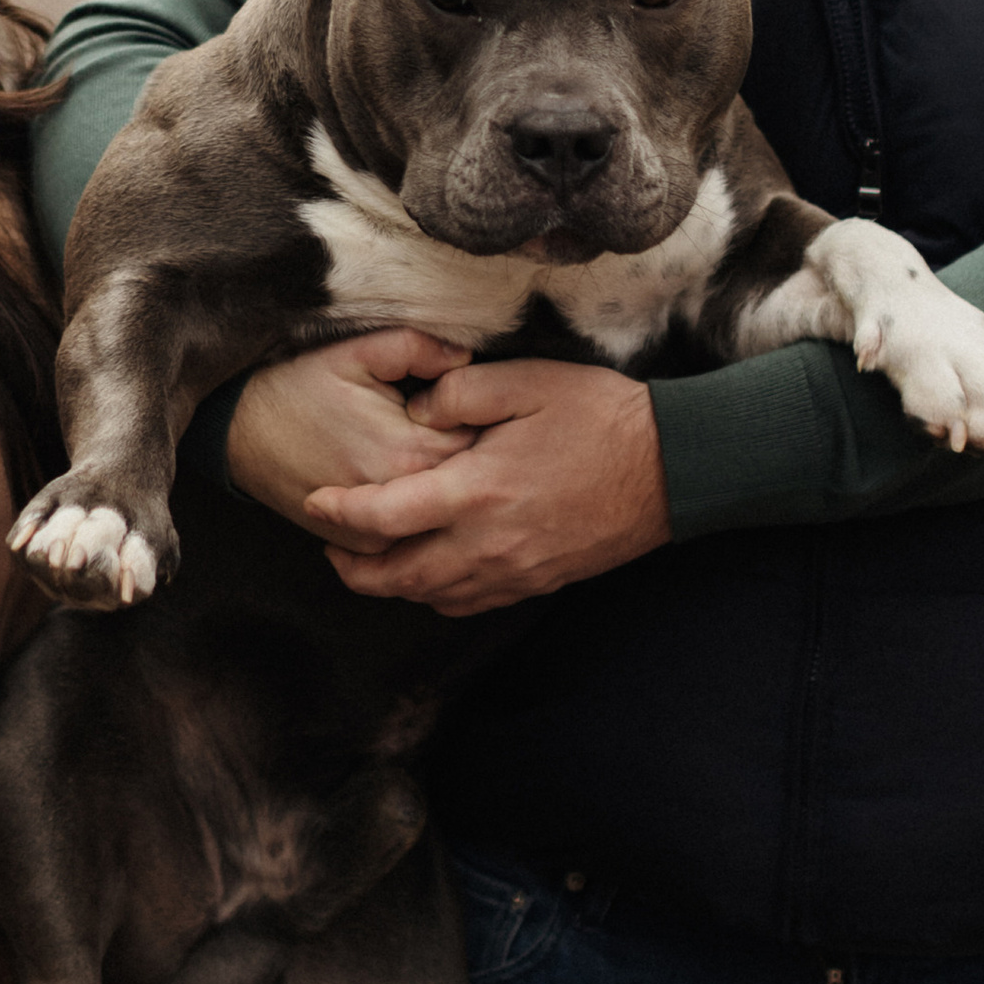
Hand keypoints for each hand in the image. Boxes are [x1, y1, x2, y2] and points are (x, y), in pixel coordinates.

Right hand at [225, 328, 479, 530]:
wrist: (240, 431)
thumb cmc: (299, 385)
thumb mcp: (357, 351)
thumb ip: (417, 347)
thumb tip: (467, 357)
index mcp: (408, 450)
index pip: (484, 443)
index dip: (487, 421)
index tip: (483, 405)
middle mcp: (399, 500)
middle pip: (471, 486)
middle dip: (479, 460)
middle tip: (475, 431)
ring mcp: (379, 533)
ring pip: (445, 520)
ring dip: (453, 494)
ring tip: (456, 464)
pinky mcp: (362, 546)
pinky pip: (415, 541)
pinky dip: (425, 520)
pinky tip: (423, 491)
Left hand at [303, 361, 668, 616]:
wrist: (670, 469)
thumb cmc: (598, 416)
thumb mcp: (523, 381)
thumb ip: (457, 393)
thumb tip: (414, 412)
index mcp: (477, 490)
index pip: (385, 516)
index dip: (340, 512)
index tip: (313, 502)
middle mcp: (489, 543)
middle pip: (399, 576)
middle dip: (353, 568)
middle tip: (327, 547)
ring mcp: (515, 569)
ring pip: (432, 596)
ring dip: (393, 585)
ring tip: (370, 560)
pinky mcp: (537, 581)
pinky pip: (470, 601)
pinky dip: (437, 593)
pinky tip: (431, 572)